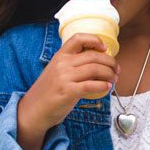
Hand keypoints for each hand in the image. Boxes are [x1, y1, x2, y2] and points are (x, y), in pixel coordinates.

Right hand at [16, 34, 117, 149]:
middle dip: (110, 62)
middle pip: (93, 56)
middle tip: (117, 69)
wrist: (33, 110)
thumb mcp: (58, 72)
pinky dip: (103, 86)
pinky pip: (91, 85)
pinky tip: (107, 88)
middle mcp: (62, 64)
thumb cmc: (48, 92)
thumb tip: (98, 63)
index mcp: (60, 56)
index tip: (104, 48)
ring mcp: (64, 77)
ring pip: (95, 69)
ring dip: (110, 74)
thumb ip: (73, 65)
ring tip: (114, 79)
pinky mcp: (67, 91)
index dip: (94, 40)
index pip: (78, 38)